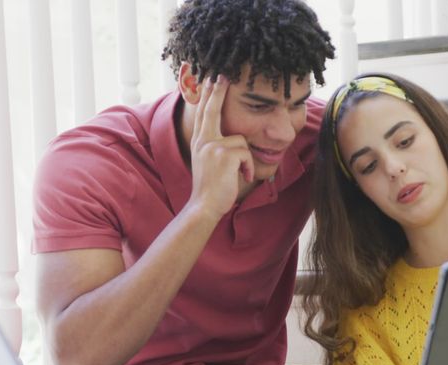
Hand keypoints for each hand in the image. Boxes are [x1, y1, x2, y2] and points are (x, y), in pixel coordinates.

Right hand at [187, 76, 253, 219]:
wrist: (204, 206)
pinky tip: (241, 178)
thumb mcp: (209, 163)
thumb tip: (233, 139)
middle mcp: (203, 140)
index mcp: (199, 141)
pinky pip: (247, 153)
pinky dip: (248, 168)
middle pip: (212, 109)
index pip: (204, 113)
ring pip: (242, 141)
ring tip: (238, 174)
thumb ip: (215, 148)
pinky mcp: (224, 155)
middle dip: (217, 91)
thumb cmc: (212, 188)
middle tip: (222, 75)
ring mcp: (212, 146)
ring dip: (245, 160)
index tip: (211, 79)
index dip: (208, 95)